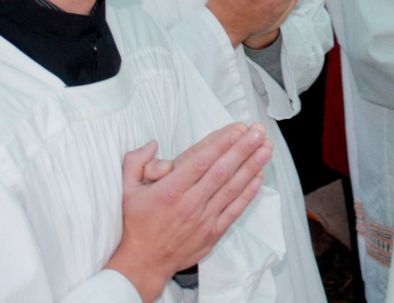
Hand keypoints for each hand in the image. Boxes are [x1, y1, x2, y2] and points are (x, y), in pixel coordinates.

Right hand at [105, 124, 272, 301]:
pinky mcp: (214, 232)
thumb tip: (153, 144)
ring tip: (267, 149)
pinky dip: (249, 192)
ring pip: (232, 188)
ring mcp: (204, 219)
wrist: (143, 263)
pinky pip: (235, 209)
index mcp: (169, 191)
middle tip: (259, 132)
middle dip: (243, 149)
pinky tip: (259, 176)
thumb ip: (135, 162)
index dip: (221, 144)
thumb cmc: (137, 224)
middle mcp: (189, 204)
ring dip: (252, 166)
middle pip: (221, 171)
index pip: (200, 162)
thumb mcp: (127, 191)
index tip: (237, 129)